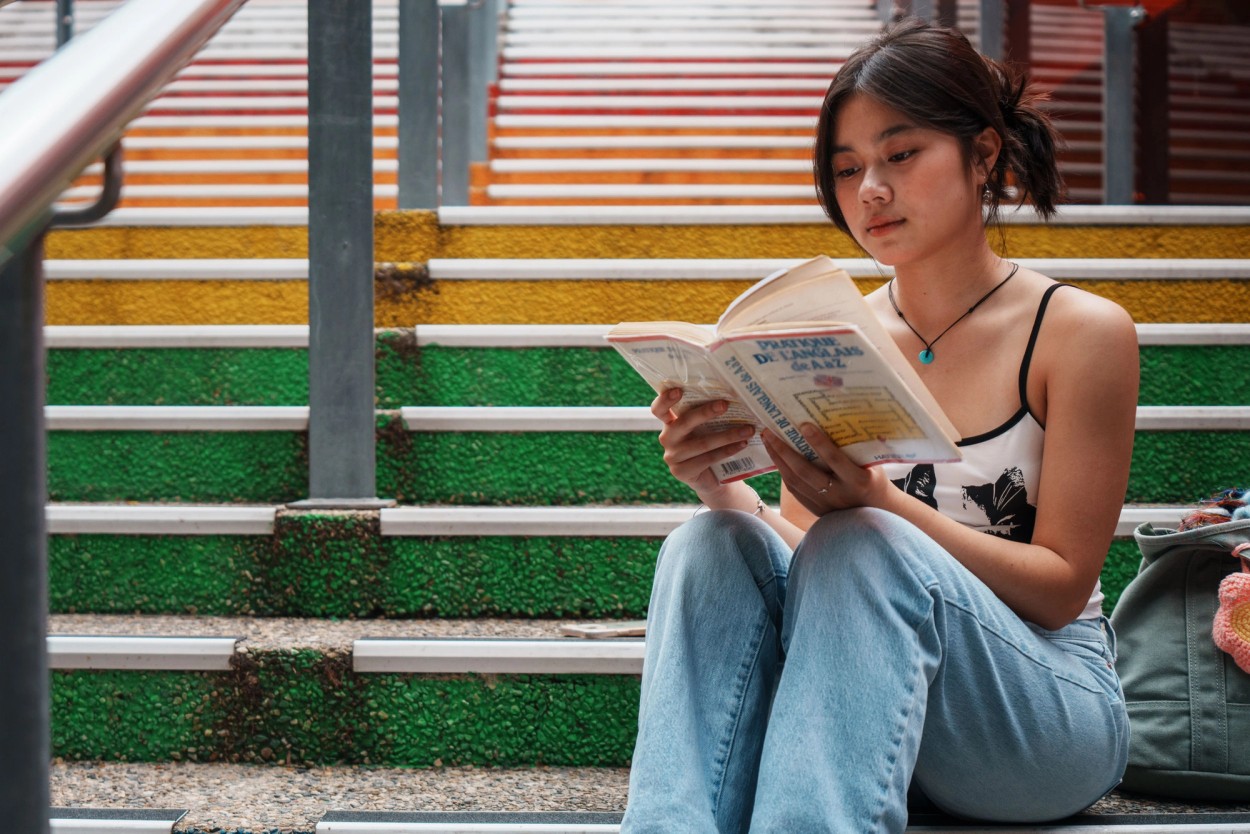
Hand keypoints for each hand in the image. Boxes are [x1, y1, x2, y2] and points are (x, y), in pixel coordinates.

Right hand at [652, 387, 756, 498]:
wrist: (709, 478)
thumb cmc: (708, 445)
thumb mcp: (704, 428)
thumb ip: (707, 415)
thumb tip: (732, 397)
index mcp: (670, 423)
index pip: (659, 409)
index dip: (665, 399)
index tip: (679, 390)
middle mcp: (667, 438)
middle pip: (683, 422)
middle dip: (705, 412)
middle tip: (725, 404)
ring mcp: (672, 456)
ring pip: (701, 443)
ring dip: (727, 435)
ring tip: (748, 429)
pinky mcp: (682, 472)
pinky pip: (707, 459)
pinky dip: (727, 451)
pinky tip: (742, 444)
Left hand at [761, 423, 891, 516]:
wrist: (878, 512)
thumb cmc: (875, 478)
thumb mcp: (873, 463)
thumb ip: (857, 446)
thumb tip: (841, 416)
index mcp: (858, 480)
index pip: (834, 459)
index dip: (818, 442)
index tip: (803, 425)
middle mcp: (839, 494)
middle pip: (805, 471)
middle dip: (784, 450)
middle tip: (769, 431)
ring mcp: (826, 504)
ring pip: (795, 481)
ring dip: (778, 460)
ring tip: (767, 440)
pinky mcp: (816, 510)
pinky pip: (794, 490)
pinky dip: (784, 472)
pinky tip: (776, 458)